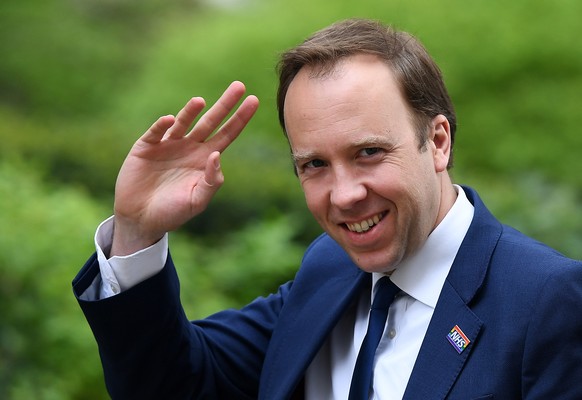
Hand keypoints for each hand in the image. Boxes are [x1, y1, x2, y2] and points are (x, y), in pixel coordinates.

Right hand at [111, 81, 258, 255]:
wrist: (141, 218)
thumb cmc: (172, 212)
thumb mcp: (197, 200)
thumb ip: (211, 181)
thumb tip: (217, 156)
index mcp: (205, 159)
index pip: (227, 134)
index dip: (240, 118)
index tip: (254, 100)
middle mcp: (189, 147)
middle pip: (211, 121)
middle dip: (225, 104)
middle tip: (240, 86)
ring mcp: (168, 145)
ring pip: (183, 122)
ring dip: (190, 111)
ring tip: (200, 101)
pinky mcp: (146, 147)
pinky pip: (156, 132)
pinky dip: (162, 125)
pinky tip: (170, 120)